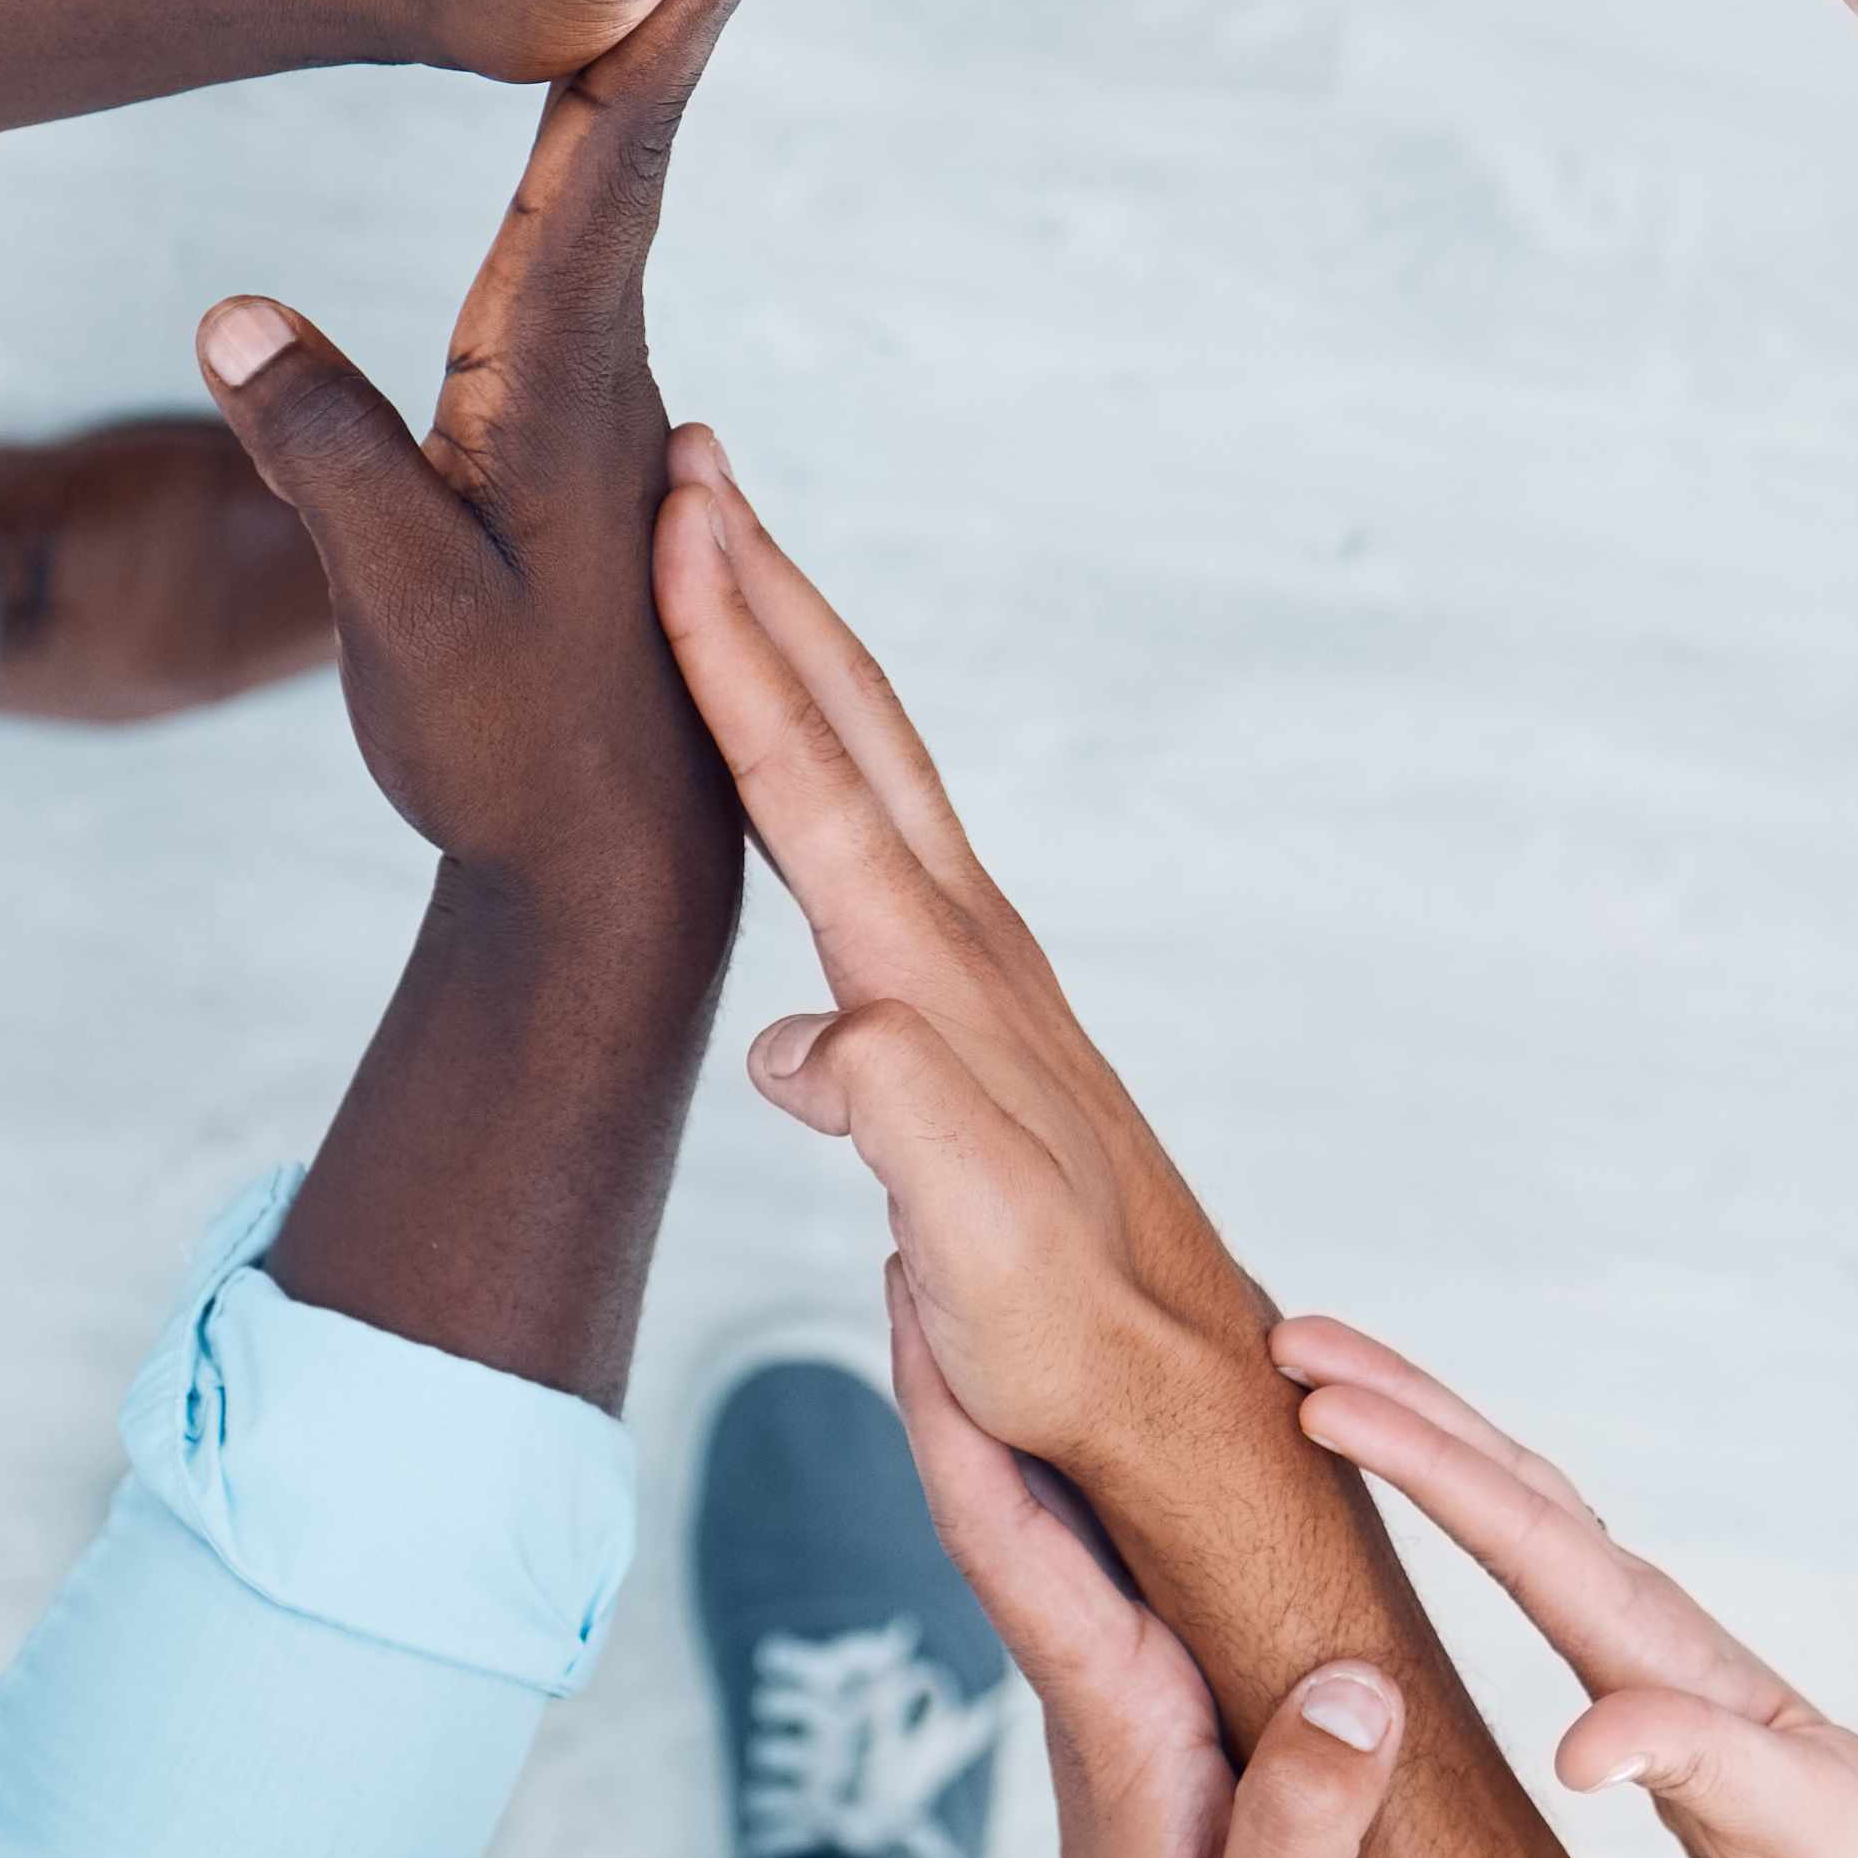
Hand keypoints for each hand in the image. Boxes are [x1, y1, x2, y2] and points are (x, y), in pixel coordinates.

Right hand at [192, 0, 778, 900]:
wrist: (611, 883)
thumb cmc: (502, 752)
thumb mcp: (396, 610)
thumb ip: (327, 458)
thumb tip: (232, 306)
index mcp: (569, 390)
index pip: (614, 169)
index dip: (661, 23)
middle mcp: (611, 382)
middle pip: (640, 152)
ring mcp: (610, 418)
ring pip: (625, 207)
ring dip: (658, 63)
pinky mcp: (592, 460)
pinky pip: (600, 270)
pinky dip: (611, 167)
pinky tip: (604, 137)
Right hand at [662, 440, 1287, 1493]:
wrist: (1177, 1396)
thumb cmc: (1071, 1340)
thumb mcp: (980, 1253)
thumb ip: (902, 1128)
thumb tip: (801, 1041)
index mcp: (938, 983)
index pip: (814, 782)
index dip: (735, 647)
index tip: (680, 519)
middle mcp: (967, 950)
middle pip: (850, 727)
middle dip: (764, 589)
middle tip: (696, 462)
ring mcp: (978, 978)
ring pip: (870, 769)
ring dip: (794, 654)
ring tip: (731, 565)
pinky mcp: (974, 1023)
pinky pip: (874, 844)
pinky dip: (817, 763)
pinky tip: (794, 770)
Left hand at [910, 1276, 1397, 1857]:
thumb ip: (1310, 1838)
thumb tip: (1348, 1689)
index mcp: (1125, 1716)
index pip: (1013, 1532)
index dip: (956, 1400)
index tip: (915, 1264)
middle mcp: (1108, 1675)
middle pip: (1012, 1473)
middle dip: (969, 1324)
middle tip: (934, 1171)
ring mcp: (1130, 1687)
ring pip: (1060, 1494)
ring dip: (1027, 1364)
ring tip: (1019, 1220)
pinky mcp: (1171, 1704)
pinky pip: (1124, 1538)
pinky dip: (1106, 1438)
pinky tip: (1138, 1379)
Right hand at [1277, 1320, 1857, 1857]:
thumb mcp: (1783, 1819)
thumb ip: (1691, 1763)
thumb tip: (1577, 1748)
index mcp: (1658, 1641)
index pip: (1524, 1529)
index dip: (1423, 1461)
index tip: (1324, 1405)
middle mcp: (1636, 1613)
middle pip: (1506, 1479)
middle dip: (1402, 1403)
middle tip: (1290, 1340)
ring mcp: (1625, 1628)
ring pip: (1509, 1497)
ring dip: (1419, 1428)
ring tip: (1321, 1378)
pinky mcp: (1613, 1657)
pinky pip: (1515, 1545)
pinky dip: (1453, 1492)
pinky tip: (1407, 1484)